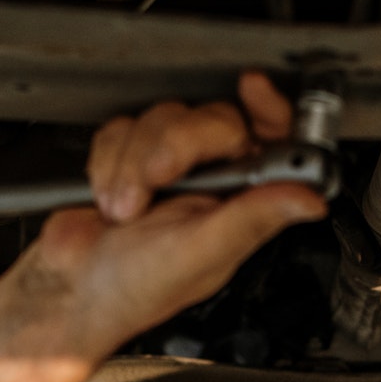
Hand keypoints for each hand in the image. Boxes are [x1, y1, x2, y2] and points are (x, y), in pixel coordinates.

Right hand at [0, 71, 328, 364]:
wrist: (70, 291)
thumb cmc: (132, 291)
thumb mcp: (201, 255)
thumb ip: (253, 219)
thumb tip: (310, 199)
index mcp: (242, 204)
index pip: (273, 140)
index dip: (269, 109)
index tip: (254, 90)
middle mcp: (213, 181)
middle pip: (211, 119)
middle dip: (173, 148)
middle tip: (157, 182)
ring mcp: (171, 168)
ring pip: (162, 118)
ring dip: (132, 164)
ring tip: (126, 209)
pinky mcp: (129, 157)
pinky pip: (122, 127)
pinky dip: (108, 162)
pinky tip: (109, 196)